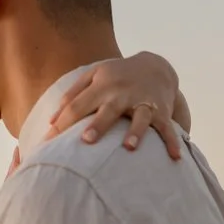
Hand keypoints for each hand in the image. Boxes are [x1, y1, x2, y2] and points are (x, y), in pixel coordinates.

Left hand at [46, 52, 189, 158]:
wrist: (155, 66)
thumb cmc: (117, 75)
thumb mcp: (94, 76)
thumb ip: (72, 95)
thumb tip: (52, 119)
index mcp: (102, 86)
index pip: (78, 106)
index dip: (62, 123)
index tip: (48, 142)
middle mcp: (122, 93)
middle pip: (108, 110)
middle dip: (99, 125)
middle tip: (86, 140)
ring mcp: (143, 102)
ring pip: (139, 118)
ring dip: (135, 132)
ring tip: (129, 147)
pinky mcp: (161, 111)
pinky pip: (166, 128)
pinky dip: (172, 141)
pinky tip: (175, 157)